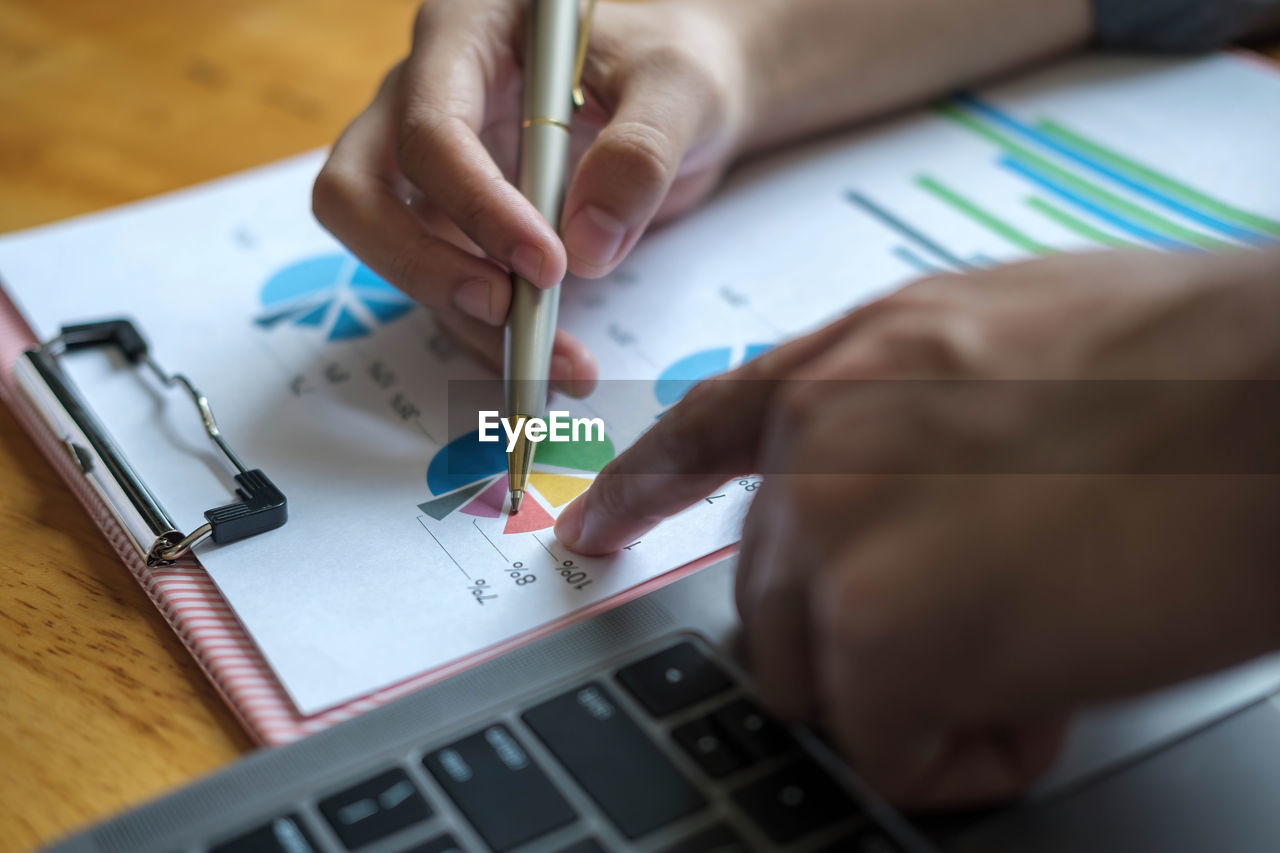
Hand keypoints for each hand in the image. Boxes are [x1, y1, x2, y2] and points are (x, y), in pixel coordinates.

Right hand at [313, 0, 750, 392]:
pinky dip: (487, 334)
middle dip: (424, 265)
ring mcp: (427, 166)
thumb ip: (643, 150)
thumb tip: (587, 245)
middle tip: (507, 311)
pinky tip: (549, 363)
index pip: (431, 126)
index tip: (548, 265)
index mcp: (467, 33)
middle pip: (359, 191)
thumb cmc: (674, 67)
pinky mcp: (451, 222)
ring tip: (555, 365)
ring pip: (391, 250)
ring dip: (462, 319)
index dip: (477, 205)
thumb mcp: (682, 88)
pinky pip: (444, 285)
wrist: (682, 101)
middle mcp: (426, 96)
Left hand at [554, 249, 1279, 806]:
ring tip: (1040, 644)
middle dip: (864, 635)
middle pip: (767, 601)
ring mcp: (836, 537)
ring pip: (815, 679)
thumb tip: (895, 501)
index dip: (644, 490)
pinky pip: (881, 750)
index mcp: (848, 365)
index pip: (704, 433)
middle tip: (989, 621)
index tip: (592, 536)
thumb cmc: (1187, 366)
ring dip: (914, 692)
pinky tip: (1049, 688)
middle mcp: (820, 442)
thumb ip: (908, 410)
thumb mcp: (1005, 339)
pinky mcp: (882, 638)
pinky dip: (964, 752)